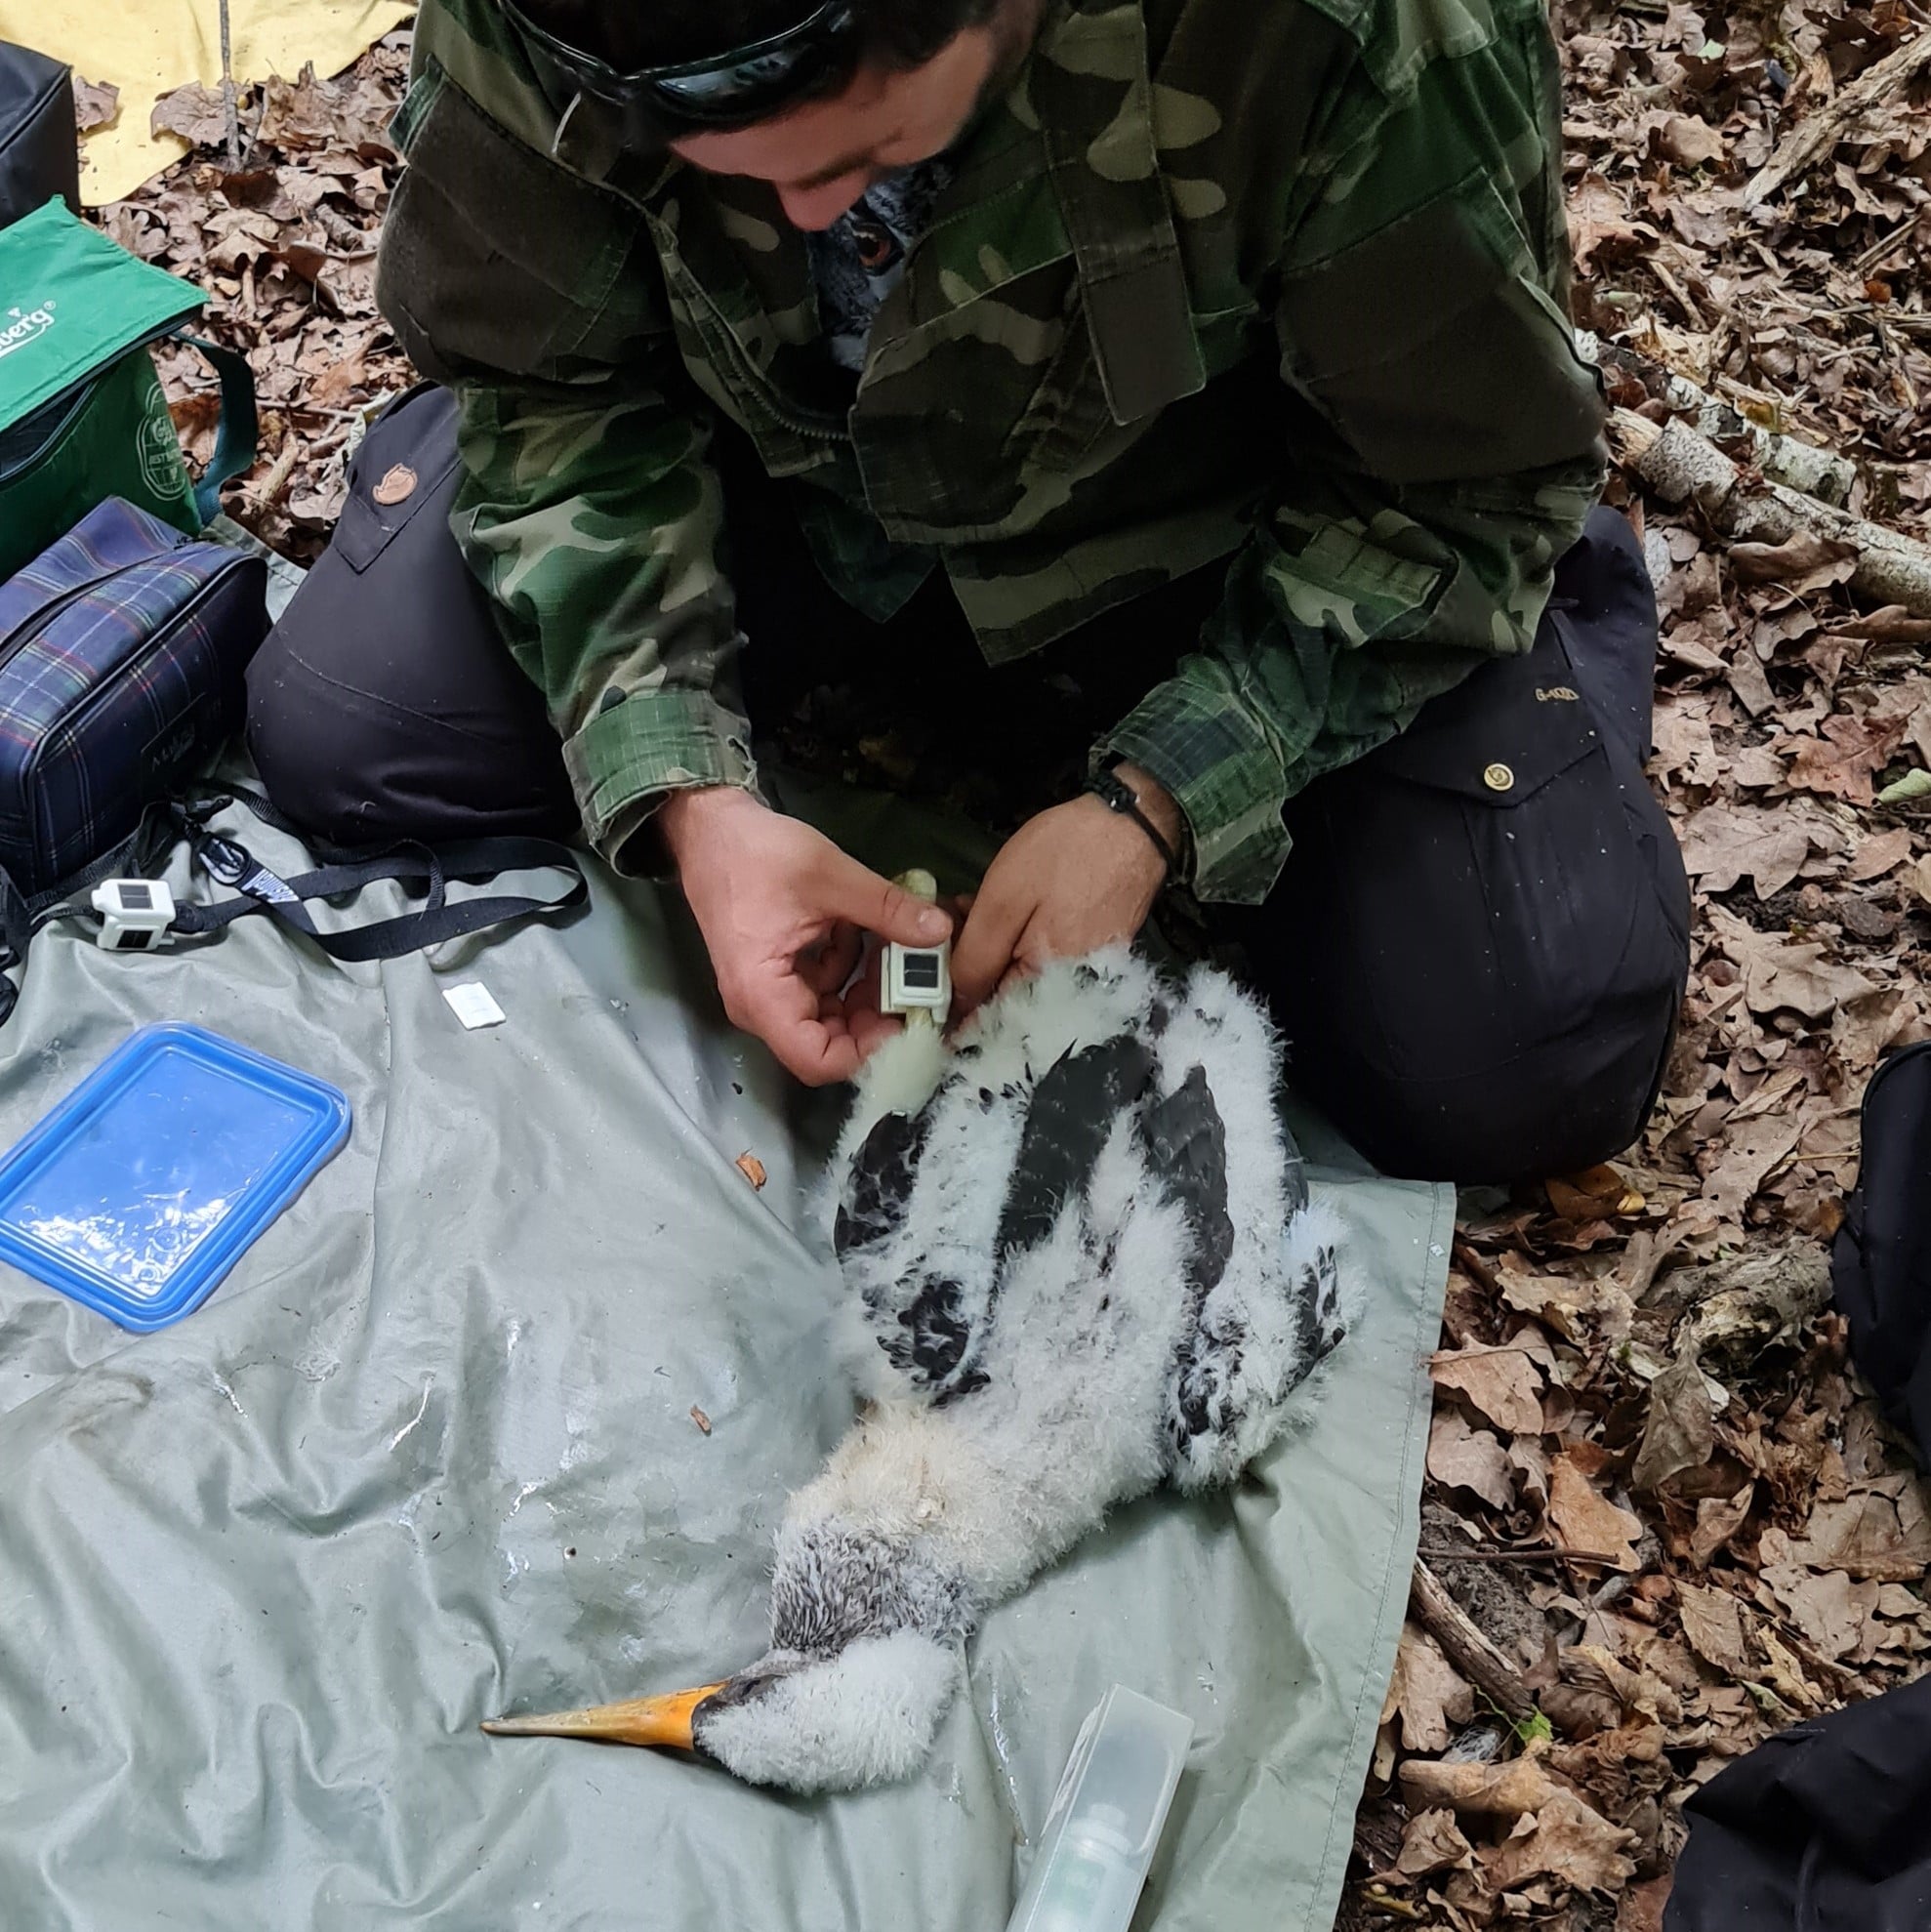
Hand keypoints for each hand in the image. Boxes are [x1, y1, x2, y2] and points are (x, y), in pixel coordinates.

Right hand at [659, 787, 951, 1084]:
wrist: (710, 828)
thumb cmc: (756, 853)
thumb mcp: (831, 877)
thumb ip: (887, 910)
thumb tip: (940, 931)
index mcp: (763, 996)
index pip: (818, 1060)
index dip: (868, 1051)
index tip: (907, 1017)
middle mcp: (761, 1006)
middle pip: (830, 1041)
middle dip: (876, 1015)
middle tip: (915, 980)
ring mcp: (770, 991)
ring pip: (832, 1013)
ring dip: (868, 986)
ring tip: (894, 946)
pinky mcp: (780, 973)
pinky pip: (824, 986)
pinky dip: (850, 966)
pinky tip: (864, 930)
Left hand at [951, 764, 1180, 1014]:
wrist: (1137, 823)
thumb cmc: (1065, 854)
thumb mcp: (1003, 902)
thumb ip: (976, 959)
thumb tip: (954, 1004)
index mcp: (1042, 984)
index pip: (986, 1018)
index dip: (953, 1003)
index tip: (929, 978)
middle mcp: (1069, 992)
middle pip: (1005, 995)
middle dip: (970, 966)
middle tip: (951, 921)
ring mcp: (1087, 972)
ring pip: (1023, 974)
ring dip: (993, 949)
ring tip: (971, 907)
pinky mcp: (1097, 953)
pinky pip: (1046, 959)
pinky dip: (1020, 940)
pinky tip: (1007, 910)